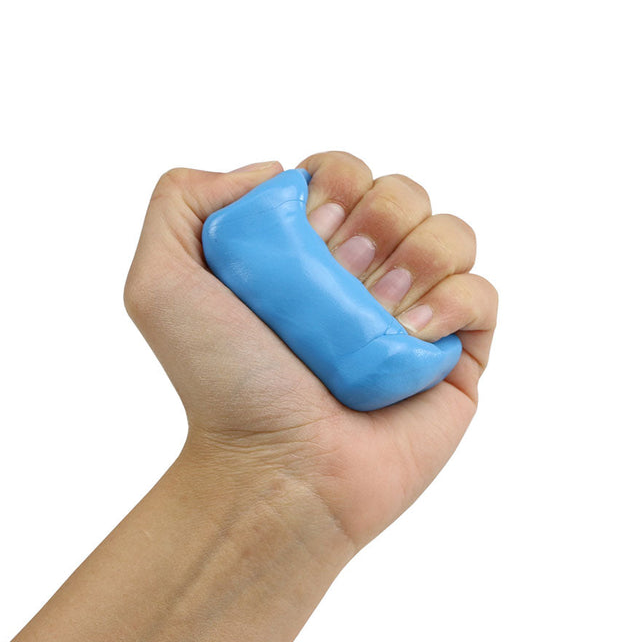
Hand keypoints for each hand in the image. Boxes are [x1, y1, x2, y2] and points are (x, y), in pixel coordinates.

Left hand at [124, 152, 496, 548]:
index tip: (310, 232)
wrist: (274, 470)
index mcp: (306, 251)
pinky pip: (483, 294)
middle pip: (403, 192)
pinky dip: (453, 301)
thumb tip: (276, 171)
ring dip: (417, 255)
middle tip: (343, 273)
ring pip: (452, 233)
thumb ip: (180, 198)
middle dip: (378, 217)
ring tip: (378, 310)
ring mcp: (413, 314)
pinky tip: (412, 336)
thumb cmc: (220, 384)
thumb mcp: (158, 283)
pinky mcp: (455, 357)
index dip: (336, 183)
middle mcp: (363, 275)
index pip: (343, 173)